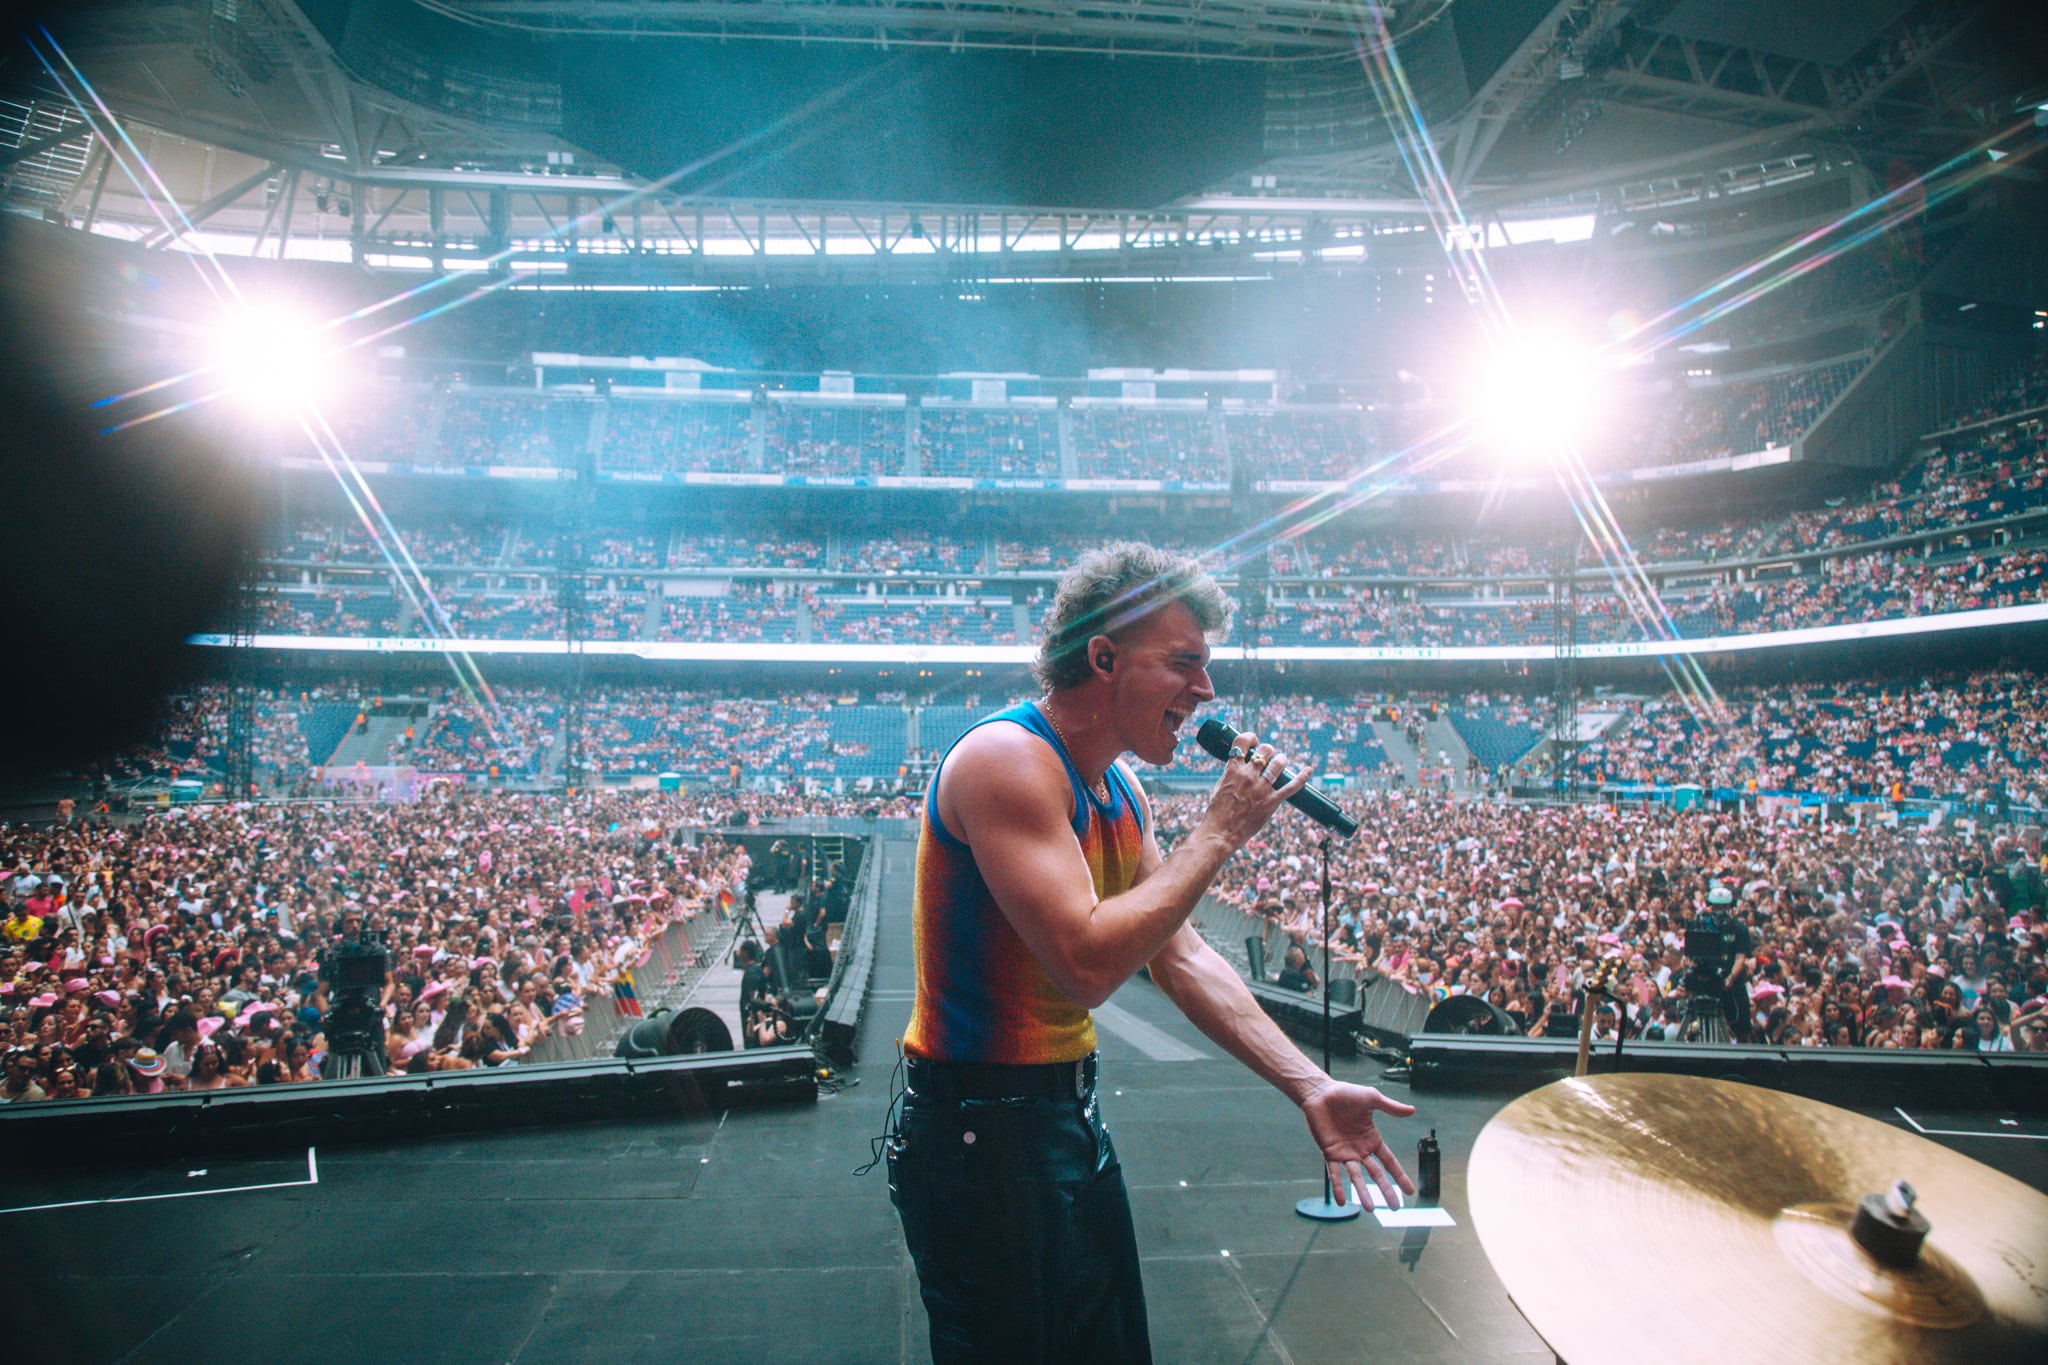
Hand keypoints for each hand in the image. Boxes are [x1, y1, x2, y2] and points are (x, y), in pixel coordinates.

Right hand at [1199, 732, 1313, 848]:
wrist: (1220, 833)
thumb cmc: (1216, 812)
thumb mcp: (1220, 786)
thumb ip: (1230, 774)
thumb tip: (1239, 766)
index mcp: (1233, 770)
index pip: (1243, 742)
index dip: (1250, 737)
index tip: (1253, 740)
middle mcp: (1249, 776)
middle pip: (1265, 750)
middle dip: (1268, 750)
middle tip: (1267, 756)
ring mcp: (1261, 788)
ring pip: (1278, 764)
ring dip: (1281, 760)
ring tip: (1280, 761)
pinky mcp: (1271, 802)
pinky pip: (1292, 787)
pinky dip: (1302, 777)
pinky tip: (1308, 770)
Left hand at [1301, 1080, 1416, 1208]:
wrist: (1319, 1093)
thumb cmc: (1345, 1094)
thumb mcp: (1371, 1099)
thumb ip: (1390, 1107)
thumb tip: (1412, 1110)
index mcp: (1372, 1139)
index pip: (1390, 1162)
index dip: (1400, 1176)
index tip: (1410, 1192)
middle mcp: (1360, 1150)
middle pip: (1376, 1174)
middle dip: (1386, 1190)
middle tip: (1395, 1208)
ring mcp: (1345, 1153)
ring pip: (1356, 1177)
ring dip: (1363, 1192)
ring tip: (1370, 1208)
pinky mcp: (1329, 1153)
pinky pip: (1334, 1173)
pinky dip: (1338, 1187)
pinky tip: (1341, 1201)